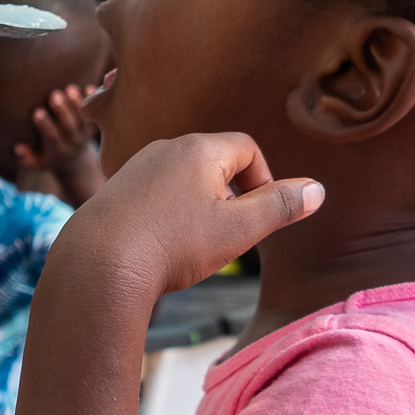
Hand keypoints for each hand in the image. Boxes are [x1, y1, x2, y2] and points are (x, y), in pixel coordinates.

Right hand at [15, 83, 105, 205]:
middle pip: (69, 126)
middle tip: (54, 95)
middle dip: (62, 110)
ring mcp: (85, 134)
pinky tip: (89, 87)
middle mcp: (73, 142)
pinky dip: (94, 101)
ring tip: (69, 88)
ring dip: (77, 103)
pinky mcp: (93, 126)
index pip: (52, 138)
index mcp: (57, 151)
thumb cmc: (46, 157)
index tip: (37, 112)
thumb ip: (24, 159)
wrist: (73, 162)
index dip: (45, 125)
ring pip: (83, 118)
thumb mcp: (35, 163)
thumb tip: (18, 148)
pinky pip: (95, 113)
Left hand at [56, 132, 323, 301]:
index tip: (258, 216)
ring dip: (197, 206)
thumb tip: (317, 189)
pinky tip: (160, 246)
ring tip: (193, 244)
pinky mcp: (113, 191)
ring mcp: (134, 167)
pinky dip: (166, 214)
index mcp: (199, 149)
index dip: (263, 181)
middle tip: (227, 234)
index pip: (247, 148)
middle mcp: (164, 148)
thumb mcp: (238, 230)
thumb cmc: (172, 246)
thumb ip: (279, 207)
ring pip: (181, 179)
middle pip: (213, 161)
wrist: (97, 265)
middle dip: (230, 195)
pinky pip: (153, 193)